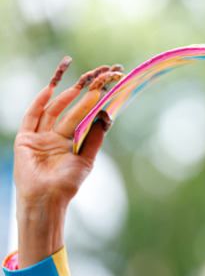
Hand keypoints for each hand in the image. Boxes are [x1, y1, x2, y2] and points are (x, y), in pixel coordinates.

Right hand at [13, 57, 121, 267]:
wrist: (47, 198)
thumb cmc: (67, 183)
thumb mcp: (86, 159)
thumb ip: (94, 138)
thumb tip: (107, 116)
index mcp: (70, 141)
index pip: (83, 116)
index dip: (94, 102)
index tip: (108, 87)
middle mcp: (54, 136)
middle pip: (70, 109)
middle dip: (84, 94)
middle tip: (99, 77)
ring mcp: (39, 136)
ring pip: (54, 110)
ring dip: (67, 95)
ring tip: (83, 82)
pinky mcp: (25, 138)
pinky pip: (32, 116)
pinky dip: (40, 102)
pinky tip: (50, 89)